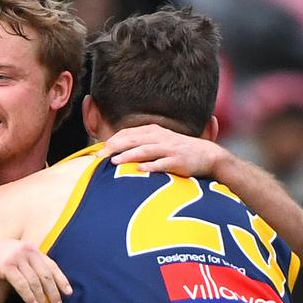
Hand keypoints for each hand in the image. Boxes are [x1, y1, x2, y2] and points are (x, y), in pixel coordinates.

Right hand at [0, 234, 71, 302]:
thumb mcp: (11, 254)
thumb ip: (25, 263)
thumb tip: (38, 281)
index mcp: (30, 248)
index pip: (51, 265)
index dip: (61, 279)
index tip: (68, 292)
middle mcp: (26, 251)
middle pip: (46, 275)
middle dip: (54, 293)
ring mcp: (16, 258)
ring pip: (35, 282)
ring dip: (41, 299)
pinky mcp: (6, 266)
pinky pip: (22, 285)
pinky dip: (29, 297)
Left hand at [97, 124, 224, 176]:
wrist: (206, 155)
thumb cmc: (177, 152)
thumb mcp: (158, 143)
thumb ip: (139, 146)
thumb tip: (114, 154)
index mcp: (152, 131)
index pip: (126, 134)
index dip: (110, 142)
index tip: (95, 152)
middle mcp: (159, 137)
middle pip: (132, 140)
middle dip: (114, 148)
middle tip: (98, 157)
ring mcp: (169, 149)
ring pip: (145, 150)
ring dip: (128, 156)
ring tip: (114, 162)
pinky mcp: (178, 161)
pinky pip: (163, 163)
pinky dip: (151, 166)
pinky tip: (140, 170)